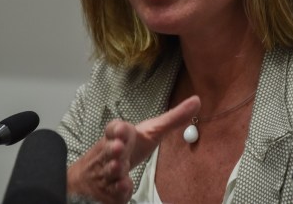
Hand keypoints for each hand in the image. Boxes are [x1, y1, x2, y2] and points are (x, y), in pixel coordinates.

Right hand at [67, 95, 199, 203]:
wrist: (96, 172)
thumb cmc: (129, 146)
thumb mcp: (151, 132)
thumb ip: (173, 119)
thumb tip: (197, 100)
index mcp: (120, 136)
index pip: (114, 129)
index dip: (117, 129)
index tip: (122, 128)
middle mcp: (111, 153)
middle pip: (110, 149)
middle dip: (114, 148)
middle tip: (119, 148)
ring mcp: (108, 171)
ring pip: (110, 170)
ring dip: (115, 168)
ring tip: (119, 166)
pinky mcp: (109, 190)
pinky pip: (114, 192)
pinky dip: (119, 190)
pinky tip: (124, 186)